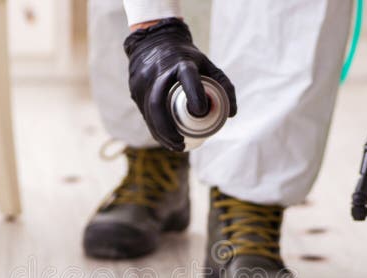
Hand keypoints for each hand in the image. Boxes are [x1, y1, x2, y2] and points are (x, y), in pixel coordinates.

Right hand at [123, 18, 236, 151]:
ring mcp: (143, 81)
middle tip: (182, 143)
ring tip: (176, 146)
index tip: (201, 113)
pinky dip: (155, 129)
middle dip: (168, 128)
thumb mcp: (206, 64)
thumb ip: (223, 85)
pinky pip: (145, 113)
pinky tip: (165, 140)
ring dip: (161, 134)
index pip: (187, 77)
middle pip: (157, 102)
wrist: (152, 41)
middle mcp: (158, 71)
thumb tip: (231, 114)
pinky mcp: (135, 90)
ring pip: (148, 112)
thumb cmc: (186, 57)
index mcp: (180, 62)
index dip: (195, 95)